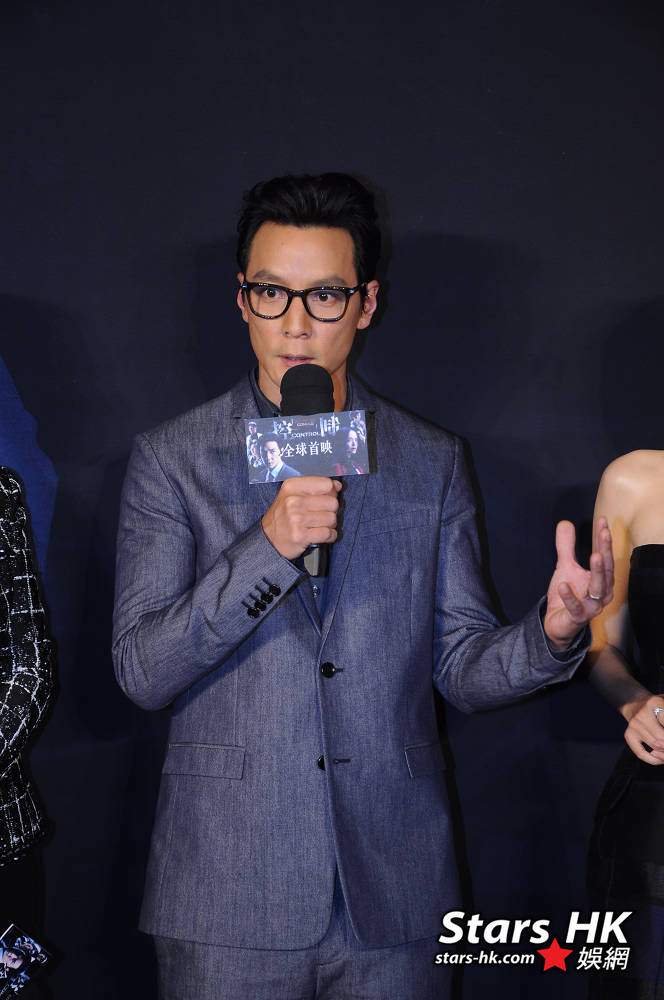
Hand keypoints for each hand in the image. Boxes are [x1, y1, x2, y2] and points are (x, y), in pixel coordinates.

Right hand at [261, 476, 341, 559]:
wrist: (269, 539)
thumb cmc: (284, 516)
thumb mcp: (292, 495)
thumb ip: (314, 487)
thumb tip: (337, 485)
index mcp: (292, 486)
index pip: (326, 484)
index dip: (331, 492)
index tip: (326, 498)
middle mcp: (294, 501)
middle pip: (332, 502)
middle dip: (331, 510)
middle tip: (321, 515)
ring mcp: (297, 519)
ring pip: (332, 519)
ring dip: (330, 524)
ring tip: (319, 525)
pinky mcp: (301, 535)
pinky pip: (328, 533)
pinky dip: (330, 536)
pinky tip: (321, 534)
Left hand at [543, 516, 613, 648]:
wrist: (558, 623)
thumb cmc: (567, 594)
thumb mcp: (565, 567)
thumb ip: (565, 547)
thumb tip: (565, 522)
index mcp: (601, 579)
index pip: (605, 556)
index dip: (603, 539)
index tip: (602, 521)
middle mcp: (602, 592)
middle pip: (607, 570)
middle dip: (606, 550)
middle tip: (604, 532)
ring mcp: (592, 606)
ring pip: (599, 589)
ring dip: (598, 571)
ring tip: (595, 555)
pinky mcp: (578, 618)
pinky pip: (576, 608)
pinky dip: (570, 597)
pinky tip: (562, 585)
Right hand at [622, 693, 663, 763]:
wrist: (634, 703)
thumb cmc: (656, 706)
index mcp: (655, 702)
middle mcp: (642, 714)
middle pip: (662, 738)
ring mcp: (634, 725)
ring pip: (655, 746)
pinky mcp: (628, 735)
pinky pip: (641, 753)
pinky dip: (653, 760)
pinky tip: (660, 758)